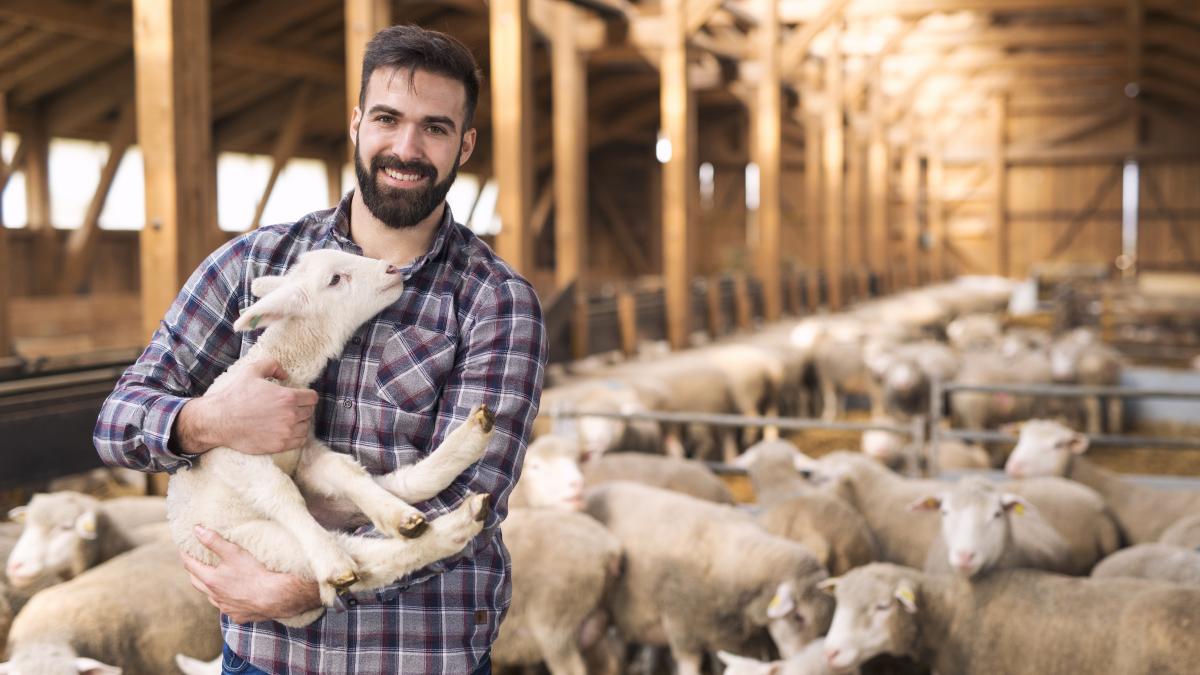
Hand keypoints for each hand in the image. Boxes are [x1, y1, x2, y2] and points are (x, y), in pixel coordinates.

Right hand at [176, 357, 318, 454]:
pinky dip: (297, 436)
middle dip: (302, 408)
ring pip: (306, 427)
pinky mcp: (279, 445)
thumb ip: (273, 365)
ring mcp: (286, 432)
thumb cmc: (235, 395)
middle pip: (310, 412)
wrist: (219, 421)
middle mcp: (290, 415)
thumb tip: (285, 375)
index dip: (306, 396)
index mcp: (287, 397)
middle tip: (291, 408)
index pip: (312, 398)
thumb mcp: (252, 371)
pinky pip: (300, 441)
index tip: (299, 397)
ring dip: (301, 422)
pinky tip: (288, 431)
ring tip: (289, 419)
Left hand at [181, 525, 320, 622]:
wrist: (277, 596)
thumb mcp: (234, 552)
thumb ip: (214, 541)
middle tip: (194, 563)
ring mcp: (227, 608)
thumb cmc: (256, 572)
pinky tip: (234, 597)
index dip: (186, 555)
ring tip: (213, 580)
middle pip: (197, 583)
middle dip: (194, 572)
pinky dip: (227, 600)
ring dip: (210, 589)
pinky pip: (228, 608)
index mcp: (212, 580)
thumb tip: (196, 529)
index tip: (183, 548)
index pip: (191, 565)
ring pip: (212, 598)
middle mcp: (216, 596)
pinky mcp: (239, 616)